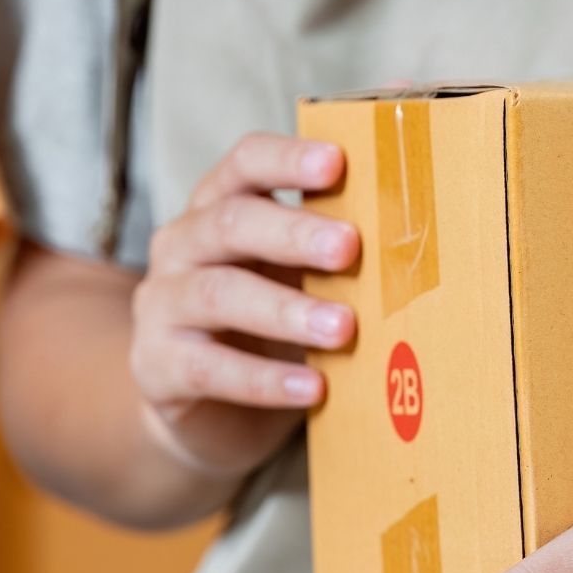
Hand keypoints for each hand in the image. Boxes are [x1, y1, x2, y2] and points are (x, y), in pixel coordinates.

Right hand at [131, 133, 358, 478]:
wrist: (211, 413)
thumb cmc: (270, 327)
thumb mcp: (301, 277)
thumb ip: (338, 239)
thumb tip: (415, 170)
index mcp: (219, 207)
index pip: (244, 164)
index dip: (286, 159)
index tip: (337, 163)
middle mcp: (181, 245)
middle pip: (231, 223)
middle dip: (294, 233)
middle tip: (350, 248)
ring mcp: (162, 305)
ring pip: (218, 294)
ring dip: (285, 310)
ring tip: (343, 328)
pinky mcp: (157, 366)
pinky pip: (209, 369)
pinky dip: (264, 379)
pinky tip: (312, 388)